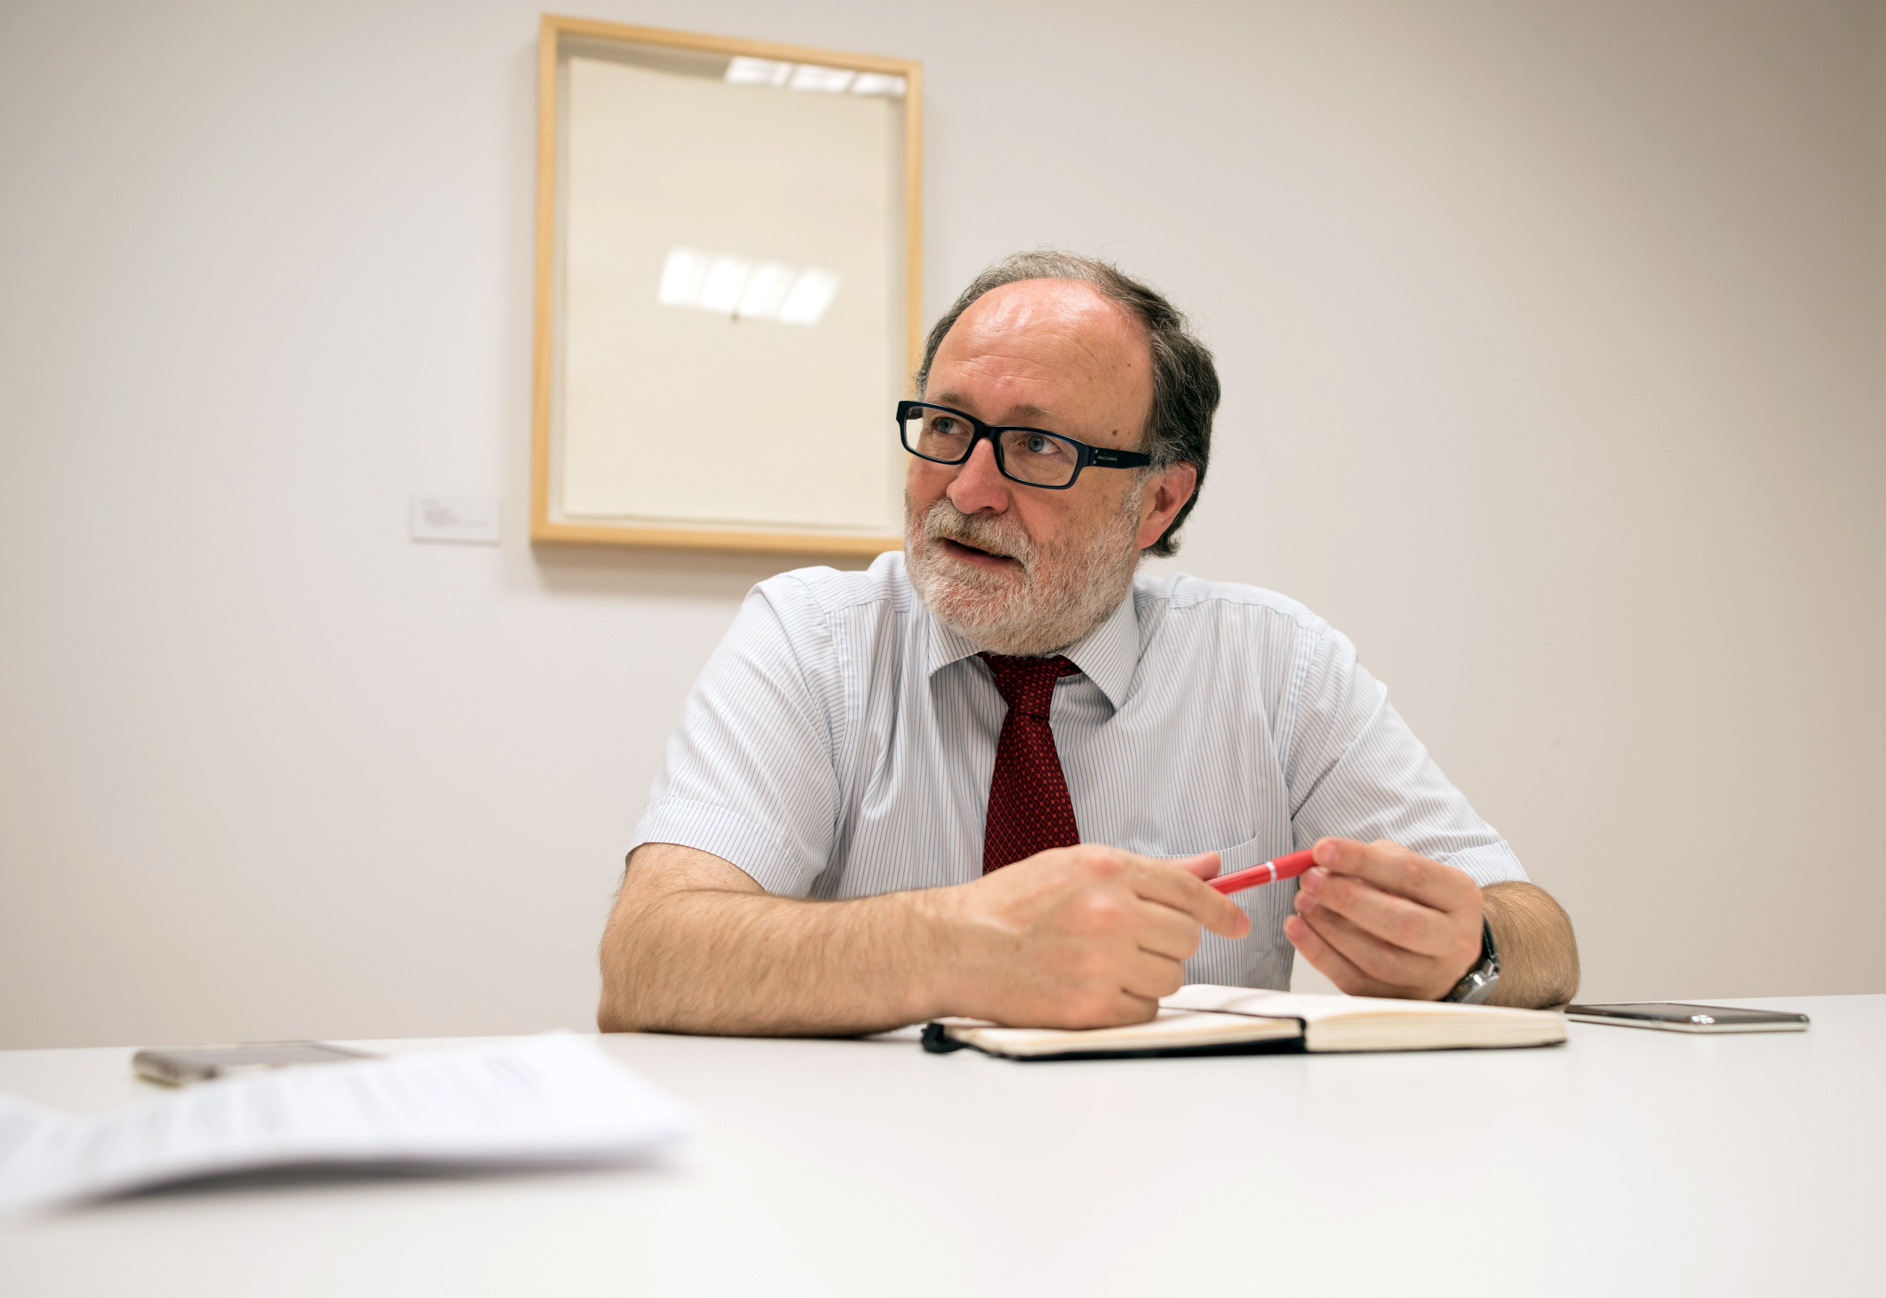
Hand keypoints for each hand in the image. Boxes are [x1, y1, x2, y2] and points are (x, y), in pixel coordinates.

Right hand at [941, 844, 1250, 1028]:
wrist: (956, 945)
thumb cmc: (1008, 905)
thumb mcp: (1075, 867)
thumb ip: (1146, 871)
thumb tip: (1207, 867)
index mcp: (1105, 870)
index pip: (1188, 890)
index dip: (1222, 910)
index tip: (1237, 923)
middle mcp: (1110, 912)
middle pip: (1186, 937)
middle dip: (1168, 943)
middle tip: (1134, 943)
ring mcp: (1102, 961)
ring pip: (1171, 977)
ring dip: (1149, 975)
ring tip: (1106, 965)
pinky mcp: (1091, 1006)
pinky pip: (1144, 1010)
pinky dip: (1128, 1004)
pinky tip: (1093, 988)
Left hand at [1283, 838, 1482, 1000]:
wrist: (1444, 949)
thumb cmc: (1417, 900)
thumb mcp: (1408, 868)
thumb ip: (1373, 862)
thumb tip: (1324, 865)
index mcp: (1460, 897)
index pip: (1412, 875)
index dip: (1363, 861)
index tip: (1321, 849)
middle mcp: (1454, 941)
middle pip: (1402, 924)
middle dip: (1348, 899)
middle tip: (1310, 880)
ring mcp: (1430, 977)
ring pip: (1377, 958)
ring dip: (1330, 927)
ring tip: (1303, 902)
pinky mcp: (1400, 999)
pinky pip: (1356, 982)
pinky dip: (1320, 954)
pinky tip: (1298, 929)